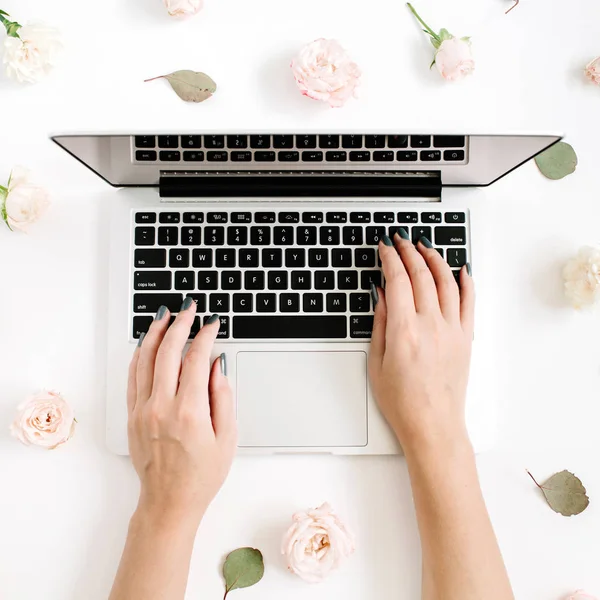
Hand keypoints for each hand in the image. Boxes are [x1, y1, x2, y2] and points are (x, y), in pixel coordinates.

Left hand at [127, 299, 236, 526]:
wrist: (170, 502)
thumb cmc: (202, 475)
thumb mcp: (228, 437)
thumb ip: (223, 397)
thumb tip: (217, 365)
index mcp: (189, 412)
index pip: (196, 359)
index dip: (205, 335)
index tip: (212, 324)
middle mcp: (161, 407)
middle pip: (167, 351)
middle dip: (179, 324)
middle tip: (189, 309)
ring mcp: (143, 410)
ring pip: (144, 359)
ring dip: (155, 333)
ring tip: (165, 315)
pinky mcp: (132, 415)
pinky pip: (133, 376)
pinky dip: (139, 354)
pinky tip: (147, 342)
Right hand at [368, 233, 474, 455]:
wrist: (433, 425)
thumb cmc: (402, 401)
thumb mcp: (377, 361)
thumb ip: (380, 322)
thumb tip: (381, 294)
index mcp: (404, 330)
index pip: (397, 279)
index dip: (390, 258)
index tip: (385, 247)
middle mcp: (430, 325)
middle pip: (421, 274)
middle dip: (409, 250)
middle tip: (400, 240)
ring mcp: (452, 330)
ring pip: (447, 281)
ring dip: (435, 258)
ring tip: (425, 246)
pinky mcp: (465, 338)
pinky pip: (469, 301)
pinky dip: (467, 281)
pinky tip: (462, 269)